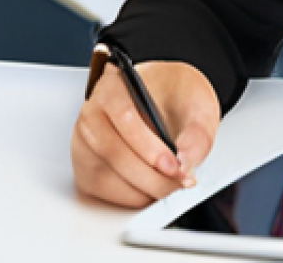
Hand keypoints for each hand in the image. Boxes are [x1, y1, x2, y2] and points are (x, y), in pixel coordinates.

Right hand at [71, 60, 220, 207]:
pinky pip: (106, 192)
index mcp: (113, 86)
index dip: (149, 147)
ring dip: (144, 189)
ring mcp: (84, 143)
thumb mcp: (197, 104)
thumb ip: (196, 136)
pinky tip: (155, 184)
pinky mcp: (87, 168)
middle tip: (180, 180)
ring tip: (172, 182)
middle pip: (114, 154)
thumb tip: (185, 166)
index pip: (125, 117)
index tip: (174, 164)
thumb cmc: (176, 95)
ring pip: (108, 178)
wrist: (167, 98)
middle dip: (152, 176)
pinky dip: (134, 196)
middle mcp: (92, 113)